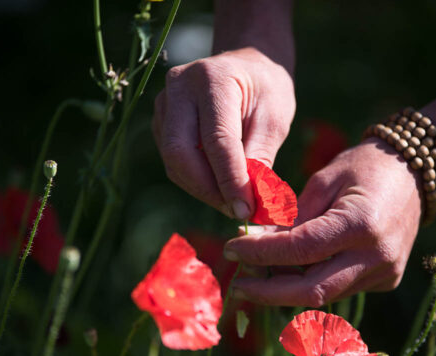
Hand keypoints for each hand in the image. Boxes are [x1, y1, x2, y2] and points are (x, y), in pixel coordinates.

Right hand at [152, 47, 295, 219]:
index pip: (216, 139)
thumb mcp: (275, 118)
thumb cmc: (266, 89)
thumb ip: (259, 157)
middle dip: (208, 189)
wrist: (247, 64)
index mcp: (212, 78)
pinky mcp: (161, 122)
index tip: (246, 210)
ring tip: (232, 201)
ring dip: (202, 189)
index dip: (230, 179)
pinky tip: (219, 187)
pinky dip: (195, 181)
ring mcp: (164, 103)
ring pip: (173, 161)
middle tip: (236, 211)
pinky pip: (173, 162)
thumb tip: (249, 201)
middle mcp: (179, 86)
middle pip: (180, 152)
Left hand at [224, 138, 422, 305]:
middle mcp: (376, 256)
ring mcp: (384, 273)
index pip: (300, 251)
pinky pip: (338, 288)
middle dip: (268, 292)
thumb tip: (257, 244)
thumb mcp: (323, 181)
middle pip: (311, 291)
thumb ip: (292, 217)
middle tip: (238, 284)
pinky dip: (309, 282)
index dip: (261, 255)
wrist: (415, 173)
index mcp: (360, 224)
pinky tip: (289, 270)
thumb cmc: (364, 167)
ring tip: (258, 273)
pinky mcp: (386, 280)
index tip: (231, 249)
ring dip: (285, 288)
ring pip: (323, 295)